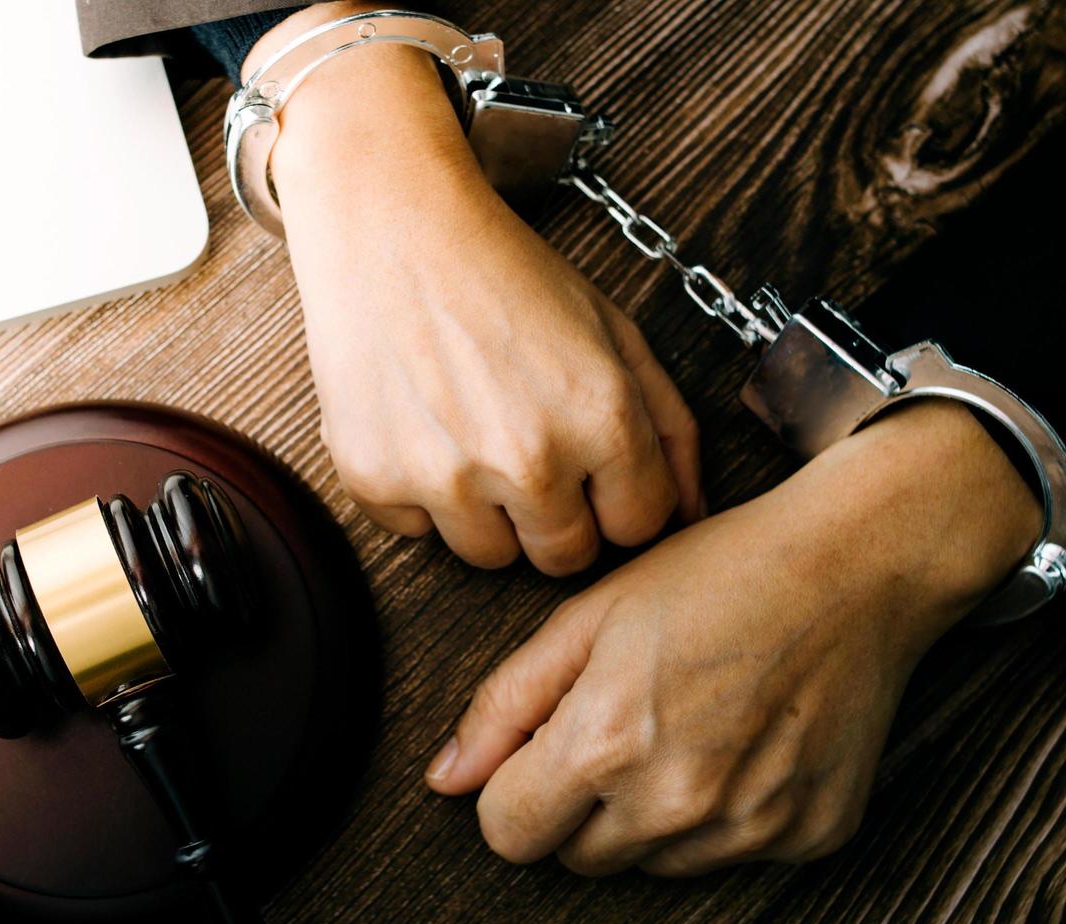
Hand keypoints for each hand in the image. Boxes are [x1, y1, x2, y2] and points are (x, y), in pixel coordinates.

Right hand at [255, 5, 704, 573]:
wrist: (389, 226)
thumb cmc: (505, 271)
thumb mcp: (612, 330)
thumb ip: (668, 426)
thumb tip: (690, 511)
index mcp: (603, 420)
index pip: (636, 527)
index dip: (617, 496)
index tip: (591, 464)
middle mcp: (529, 460)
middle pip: (564, 556)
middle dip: (557, 514)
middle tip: (527, 447)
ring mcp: (446, 477)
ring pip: (489, 556)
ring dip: (488, 513)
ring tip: (472, 434)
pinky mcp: (375, 479)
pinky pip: (415, 530)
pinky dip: (418, 490)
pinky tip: (421, 425)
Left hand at [424, 402, 1040, 874]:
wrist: (859, 564)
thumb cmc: (719, 574)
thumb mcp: (588, 617)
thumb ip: (505, 705)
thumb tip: (445, 779)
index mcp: (608, 744)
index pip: (509, 833)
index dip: (513, 789)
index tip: (543, 748)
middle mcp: (679, 802)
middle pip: (576, 858)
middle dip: (578, 805)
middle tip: (625, 723)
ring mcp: (752, 827)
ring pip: (651, 864)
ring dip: (649, 815)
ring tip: (690, 725)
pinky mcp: (810, 837)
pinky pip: (728, 857)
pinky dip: (723, 817)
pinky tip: (745, 742)